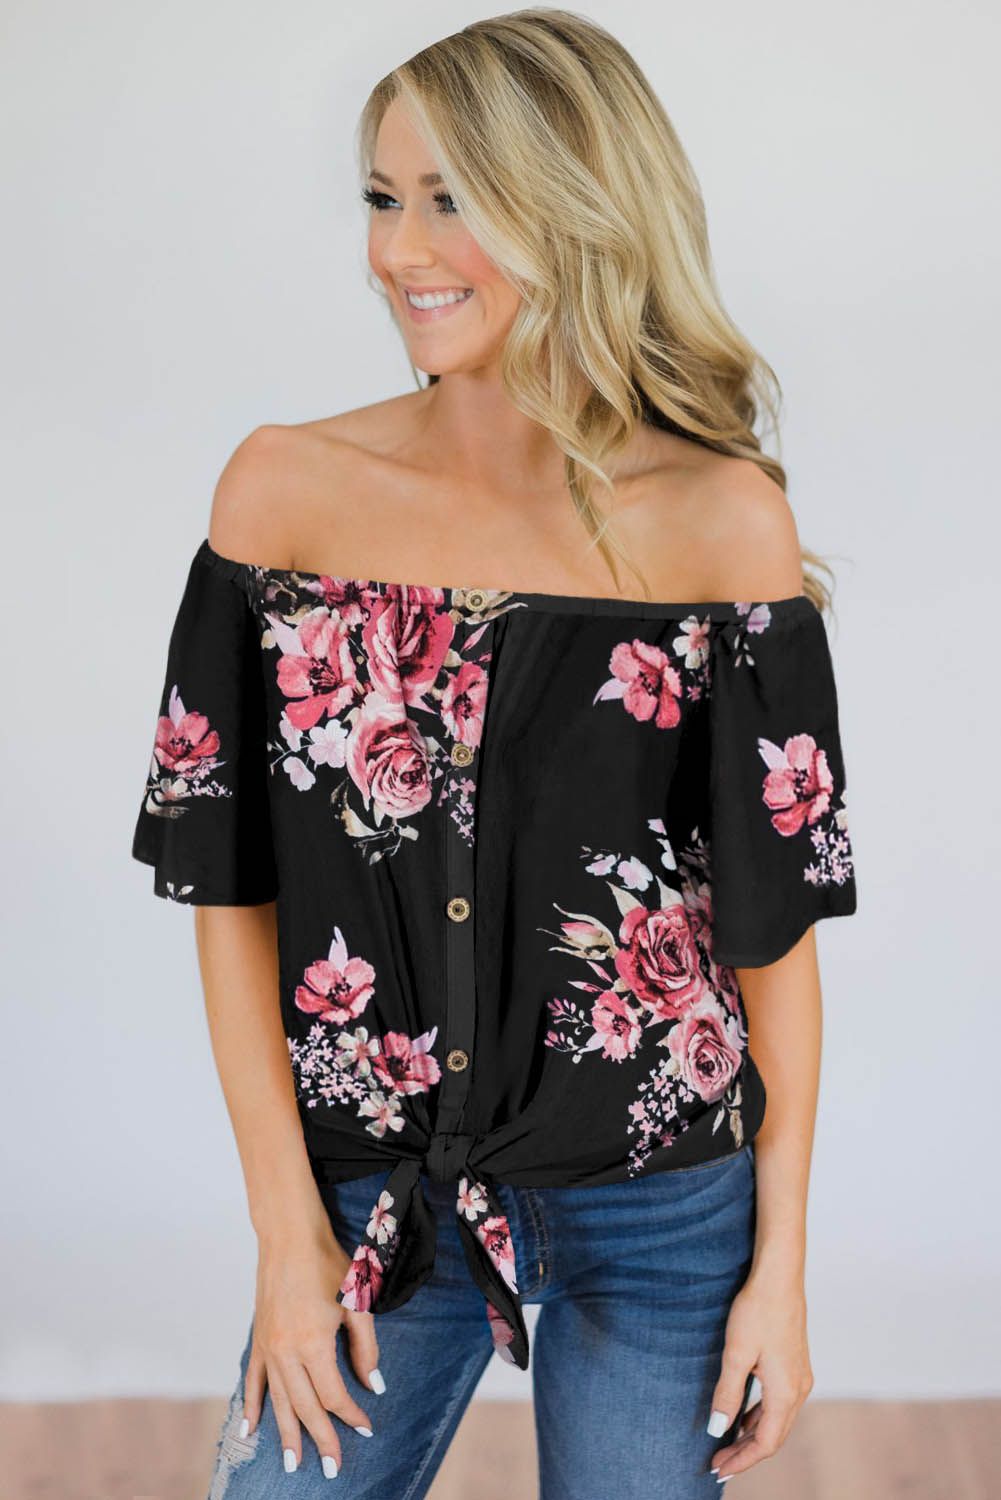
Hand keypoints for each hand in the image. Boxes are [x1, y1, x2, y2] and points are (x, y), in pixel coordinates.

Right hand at [240, 1217, 385, 1477]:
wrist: (289, 1237)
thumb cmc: (327, 1263)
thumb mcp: (357, 1302)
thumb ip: (366, 1347)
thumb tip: (373, 1385)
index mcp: (313, 1345)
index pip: (333, 1395)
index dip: (351, 1415)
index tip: (366, 1429)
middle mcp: (286, 1353)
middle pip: (305, 1408)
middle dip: (321, 1439)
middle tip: (331, 1468)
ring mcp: (268, 1348)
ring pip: (279, 1401)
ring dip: (287, 1434)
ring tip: (293, 1463)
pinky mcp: (258, 1340)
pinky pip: (255, 1381)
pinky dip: (253, 1407)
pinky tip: (251, 1430)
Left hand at [706, 1262, 813, 1481]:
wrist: (779, 1276)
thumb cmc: (758, 1311)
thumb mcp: (737, 1353)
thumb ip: (728, 1393)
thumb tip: (717, 1429)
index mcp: (786, 1392)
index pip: (765, 1443)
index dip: (742, 1459)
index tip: (718, 1468)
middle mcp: (798, 1389)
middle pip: (774, 1436)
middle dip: (746, 1453)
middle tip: (719, 1463)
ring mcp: (800, 1376)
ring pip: (778, 1420)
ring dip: (753, 1435)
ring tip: (728, 1444)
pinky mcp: (795, 1364)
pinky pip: (780, 1403)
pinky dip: (761, 1416)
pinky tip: (744, 1416)